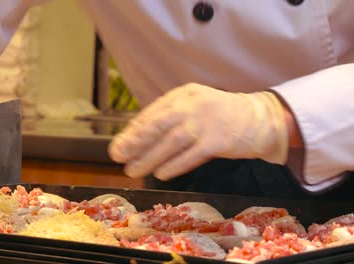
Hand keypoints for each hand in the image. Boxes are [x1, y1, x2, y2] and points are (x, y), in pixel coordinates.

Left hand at [109, 83, 287, 179]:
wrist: (261, 118)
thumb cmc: (221, 115)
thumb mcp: (195, 106)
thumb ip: (172, 116)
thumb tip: (141, 137)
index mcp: (184, 94)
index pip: (152, 113)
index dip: (133, 131)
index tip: (119, 144)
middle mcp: (192, 105)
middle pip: (157, 125)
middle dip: (134, 143)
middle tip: (117, 156)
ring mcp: (206, 122)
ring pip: (170, 142)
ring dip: (149, 158)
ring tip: (133, 170)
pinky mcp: (219, 140)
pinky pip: (190, 156)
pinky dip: (173, 166)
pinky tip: (160, 174)